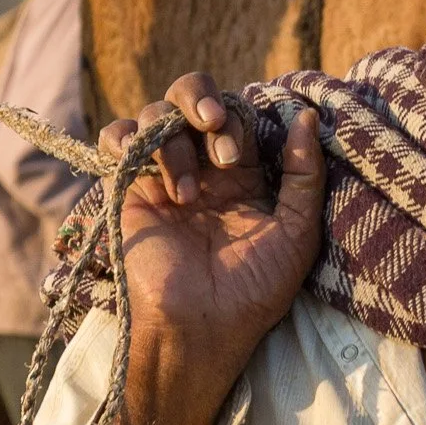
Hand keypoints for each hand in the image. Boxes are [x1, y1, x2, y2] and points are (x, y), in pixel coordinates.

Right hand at [75, 75, 323, 424]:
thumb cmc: (253, 291)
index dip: (236, 120)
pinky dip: (125, 136)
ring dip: (171, 138)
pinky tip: (143, 163)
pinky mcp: (129, 189)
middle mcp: (201, 168)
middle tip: (212, 129)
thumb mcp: (296, 233)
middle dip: (199, 99)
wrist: (199, 328)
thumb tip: (308, 116)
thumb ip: (304, 174)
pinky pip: (116, 138)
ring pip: (156, 114)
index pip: (237, 115)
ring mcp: (163, 175)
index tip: (235, 157)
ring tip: (184, 192)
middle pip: (192, 96)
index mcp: (242, 174)